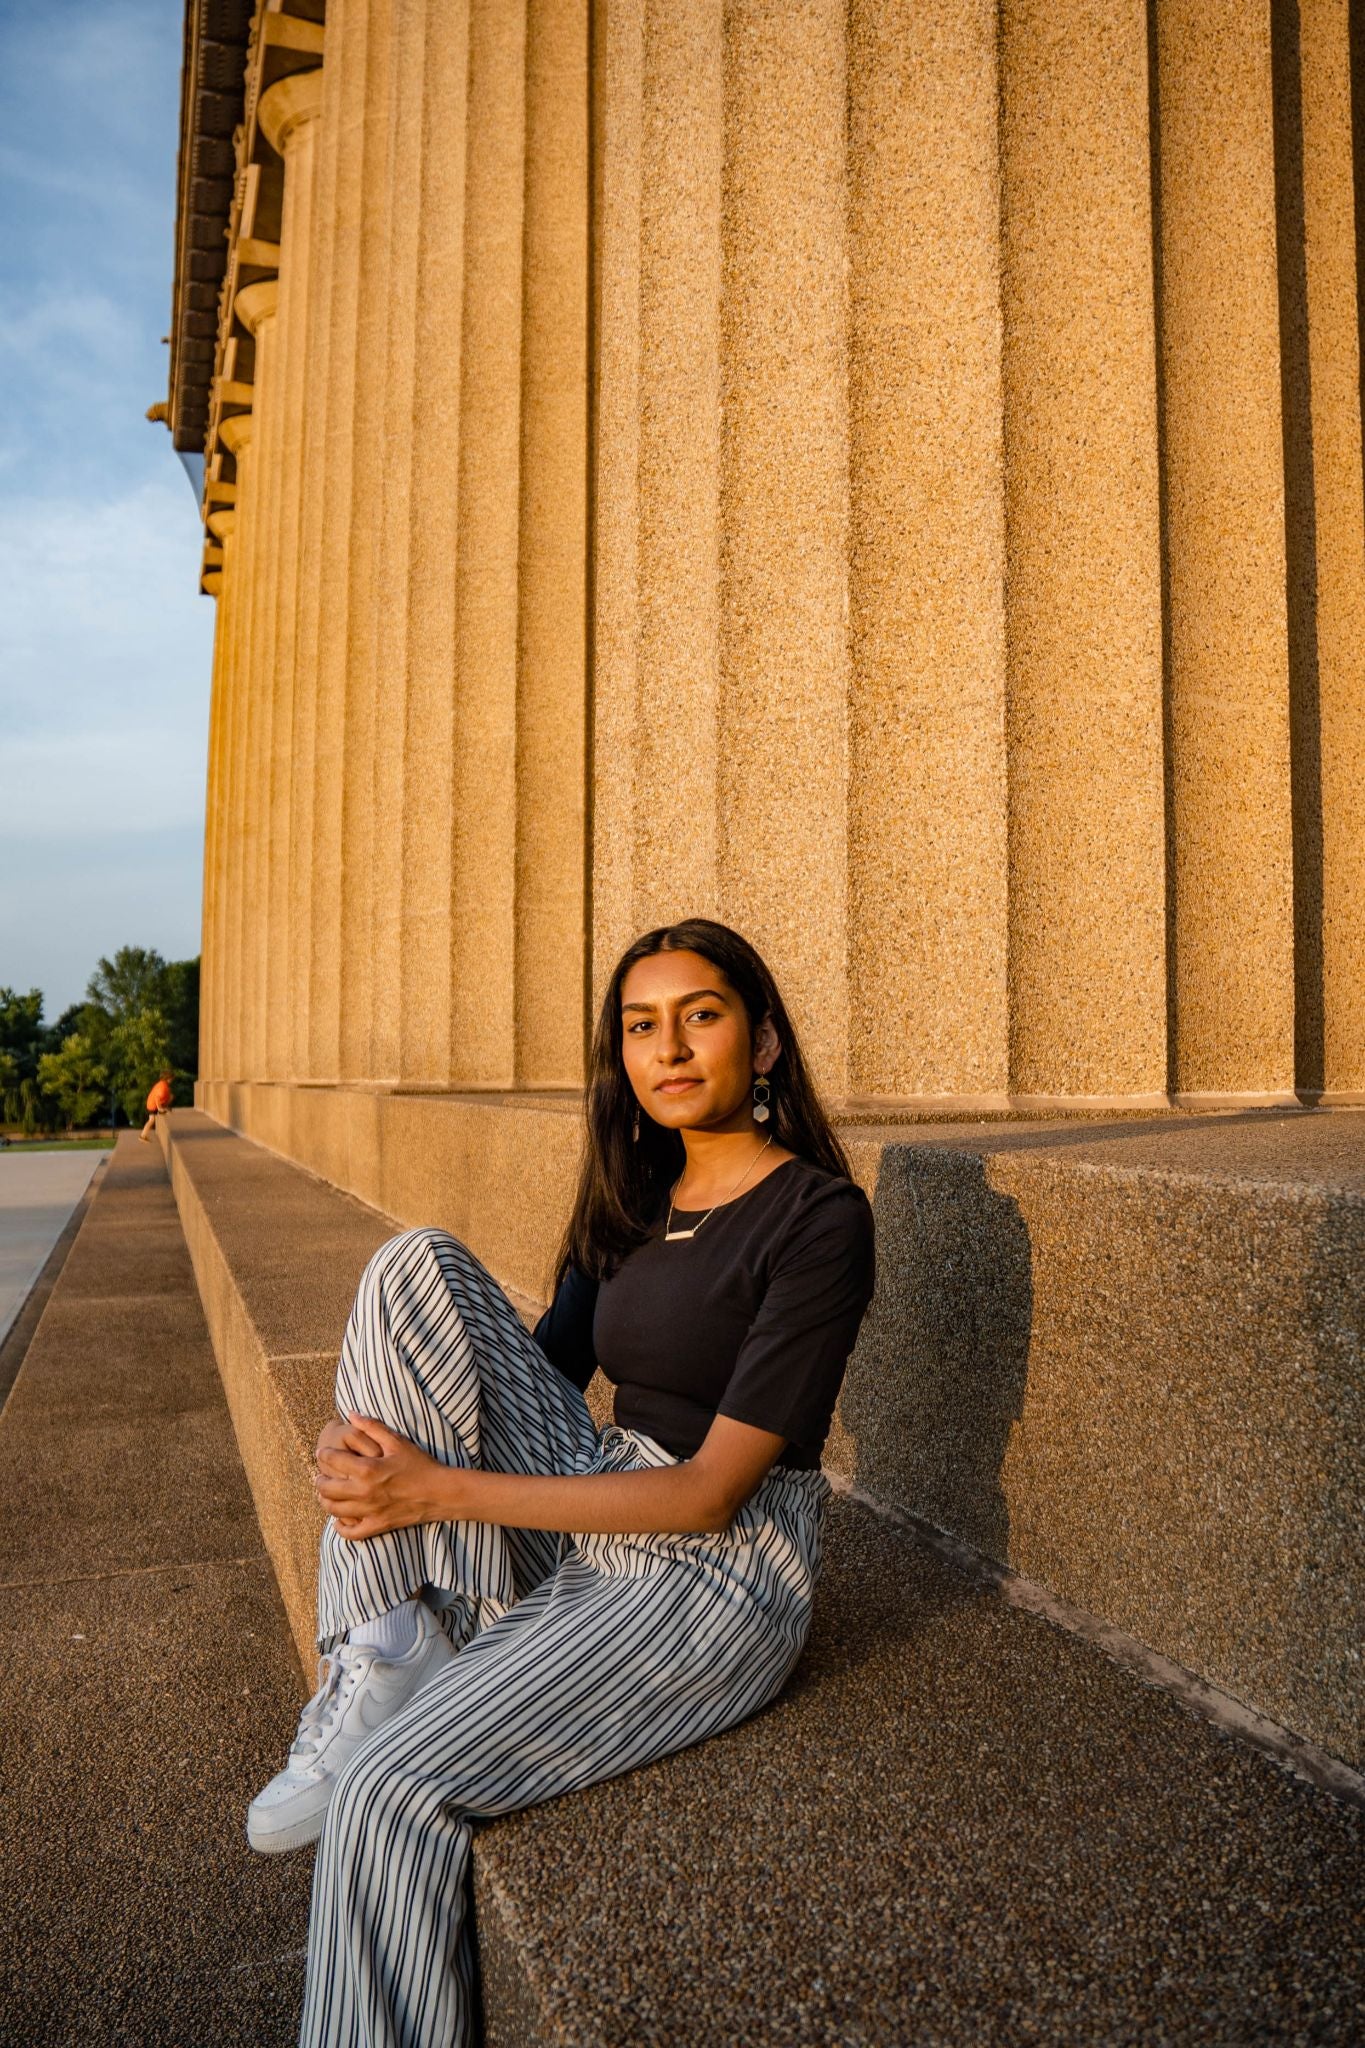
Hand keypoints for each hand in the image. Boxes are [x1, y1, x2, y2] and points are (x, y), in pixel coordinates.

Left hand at [314, 1414, 445, 1540]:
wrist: (440, 1492)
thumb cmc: (419, 1464)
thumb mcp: (397, 1441)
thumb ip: (371, 1426)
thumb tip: (350, 1413)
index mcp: (368, 1469)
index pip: (333, 1460)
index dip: (324, 1454)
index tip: (322, 1452)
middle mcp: (364, 1492)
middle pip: (327, 1488)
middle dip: (319, 1479)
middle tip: (320, 1474)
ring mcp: (369, 1512)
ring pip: (334, 1509)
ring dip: (325, 1500)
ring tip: (324, 1493)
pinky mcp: (377, 1526)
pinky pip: (351, 1533)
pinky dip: (341, 1527)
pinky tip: (340, 1518)